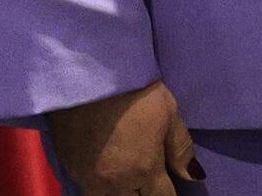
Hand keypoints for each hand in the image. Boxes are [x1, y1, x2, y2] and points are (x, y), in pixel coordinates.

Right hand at [44, 80, 199, 193]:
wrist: (86, 77)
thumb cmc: (134, 91)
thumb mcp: (168, 112)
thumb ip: (180, 148)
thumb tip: (192, 176)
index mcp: (144, 169)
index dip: (170, 194)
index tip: (170, 186)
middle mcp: (116, 183)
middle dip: (144, 195)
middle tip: (149, 182)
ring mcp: (89, 180)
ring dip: (122, 194)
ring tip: (129, 180)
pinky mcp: (69, 171)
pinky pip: (87, 193)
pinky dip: (101, 190)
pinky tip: (107, 176)